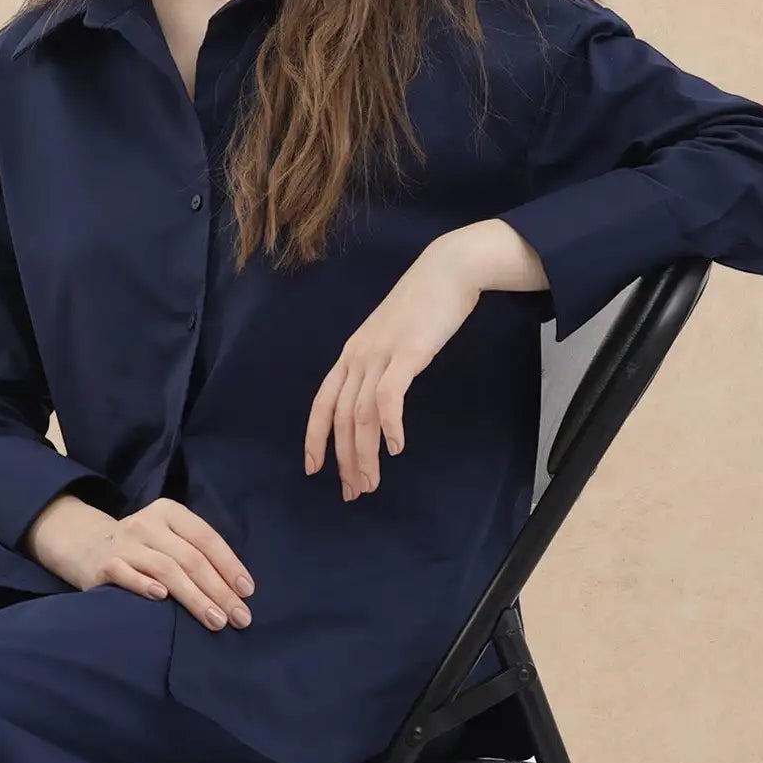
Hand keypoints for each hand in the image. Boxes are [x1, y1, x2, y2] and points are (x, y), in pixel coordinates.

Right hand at [24, 493, 253, 631]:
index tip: (246, 592)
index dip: (229, 565)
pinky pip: (126, 574)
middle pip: (190, 558)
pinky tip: (162, 599)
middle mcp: (148, 524)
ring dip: (194, 597)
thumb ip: (195, 553)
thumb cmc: (141, 547)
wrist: (84, 544)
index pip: (206, 538)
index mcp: (169, 513)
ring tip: (215, 621)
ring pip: (166, 569)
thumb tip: (236, 590)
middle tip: (239, 617)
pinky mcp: (104, 565)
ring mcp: (124, 544)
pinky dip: (144, 585)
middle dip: (219, 590)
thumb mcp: (167, 537)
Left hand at [303, 233, 483, 499]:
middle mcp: (358, 357)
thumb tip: (378, 399)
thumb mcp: (391, 338)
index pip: (323, 403)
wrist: (448, 270)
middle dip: (344, 459)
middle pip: (342, 417)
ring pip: (362, 414)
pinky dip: (389, 425)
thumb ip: (380, 366)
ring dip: (364, 453)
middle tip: (353, 492)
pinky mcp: (406, 354)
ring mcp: (380, 355)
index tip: (314, 469)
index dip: (315, 438)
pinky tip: (395, 447)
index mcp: (351, 355)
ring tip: (372, 482)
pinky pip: (389, 397)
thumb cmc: (423, 306)